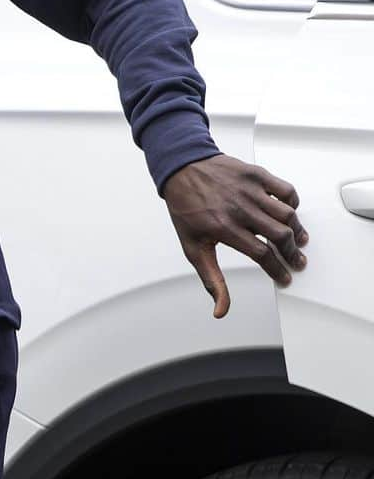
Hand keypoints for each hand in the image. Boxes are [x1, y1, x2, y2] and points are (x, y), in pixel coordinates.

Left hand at [162, 153, 308, 318]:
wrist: (180, 169)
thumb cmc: (186, 207)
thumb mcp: (192, 246)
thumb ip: (210, 279)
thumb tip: (220, 309)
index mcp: (222, 226)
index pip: (261, 254)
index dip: (277, 270)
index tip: (284, 278)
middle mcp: (238, 208)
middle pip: (279, 235)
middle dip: (292, 253)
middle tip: (296, 261)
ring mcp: (248, 189)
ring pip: (286, 213)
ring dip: (296, 230)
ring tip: (298, 240)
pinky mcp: (254, 174)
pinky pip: (285, 189)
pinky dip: (292, 202)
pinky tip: (289, 212)